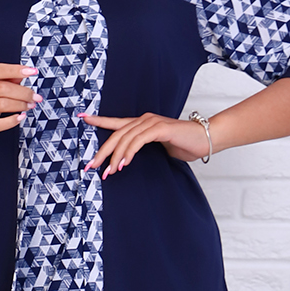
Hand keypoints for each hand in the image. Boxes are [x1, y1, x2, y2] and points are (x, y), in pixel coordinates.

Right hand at [0, 63, 38, 142]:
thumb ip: (9, 77)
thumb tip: (24, 73)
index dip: (15, 70)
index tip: (32, 72)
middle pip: (2, 88)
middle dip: (23, 92)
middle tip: (35, 96)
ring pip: (3, 104)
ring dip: (21, 105)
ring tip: (30, 105)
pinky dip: (13, 120)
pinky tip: (21, 116)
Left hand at [79, 112, 210, 177]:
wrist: (206, 139)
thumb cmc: (185, 144)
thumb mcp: (160, 149)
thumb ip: (144, 150)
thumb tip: (127, 160)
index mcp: (142, 124)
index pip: (116, 122)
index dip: (99, 120)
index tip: (83, 118)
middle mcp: (144, 120)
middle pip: (116, 134)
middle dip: (102, 152)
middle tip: (91, 166)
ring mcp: (152, 123)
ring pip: (126, 139)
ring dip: (115, 157)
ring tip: (108, 172)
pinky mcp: (160, 129)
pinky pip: (139, 141)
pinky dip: (130, 152)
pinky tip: (124, 163)